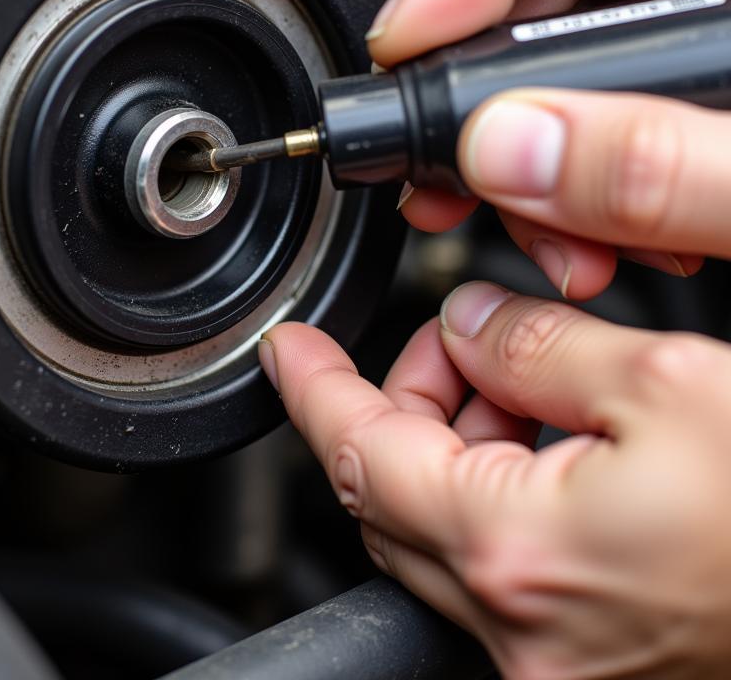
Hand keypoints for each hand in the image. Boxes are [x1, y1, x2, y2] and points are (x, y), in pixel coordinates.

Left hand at [261, 289, 730, 677]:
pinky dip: (508, 494)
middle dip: (407, 400)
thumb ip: (542, 345)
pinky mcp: (600, 666)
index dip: (313, 387)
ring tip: (529, 381)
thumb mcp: (678, 383)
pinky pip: (506, 569)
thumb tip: (473, 323)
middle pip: (394, 494)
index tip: (288, 349)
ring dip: (464, 445)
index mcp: (522, 554)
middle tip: (458, 340)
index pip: (354, 454)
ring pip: (449, 531)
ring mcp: (562, 664)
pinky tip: (566, 447)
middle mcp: (526, 635)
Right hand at [367, 0, 730, 297]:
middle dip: (484, 98)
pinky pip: (603, 112)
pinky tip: (601, 239)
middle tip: (439, 169)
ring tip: (547, 239)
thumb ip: (671, 163)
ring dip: (530, 164)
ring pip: (566, 63)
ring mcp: (709, 22)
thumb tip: (509, 153)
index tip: (402, 44)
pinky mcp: (699, 87)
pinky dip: (580, 186)